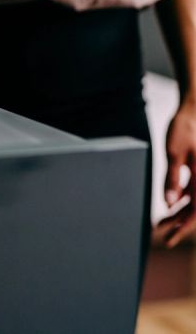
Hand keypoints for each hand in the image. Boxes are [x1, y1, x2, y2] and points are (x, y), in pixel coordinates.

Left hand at [160, 100, 195, 247]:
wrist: (193, 111)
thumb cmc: (184, 129)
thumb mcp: (174, 154)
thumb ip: (172, 178)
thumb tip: (168, 202)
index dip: (183, 228)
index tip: (170, 240)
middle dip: (180, 225)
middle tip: (164, 238)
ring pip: (193, 201)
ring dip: (178, 213)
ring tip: (160, 224)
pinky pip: (192, 191)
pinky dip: (180, 199)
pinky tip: (168, 206)